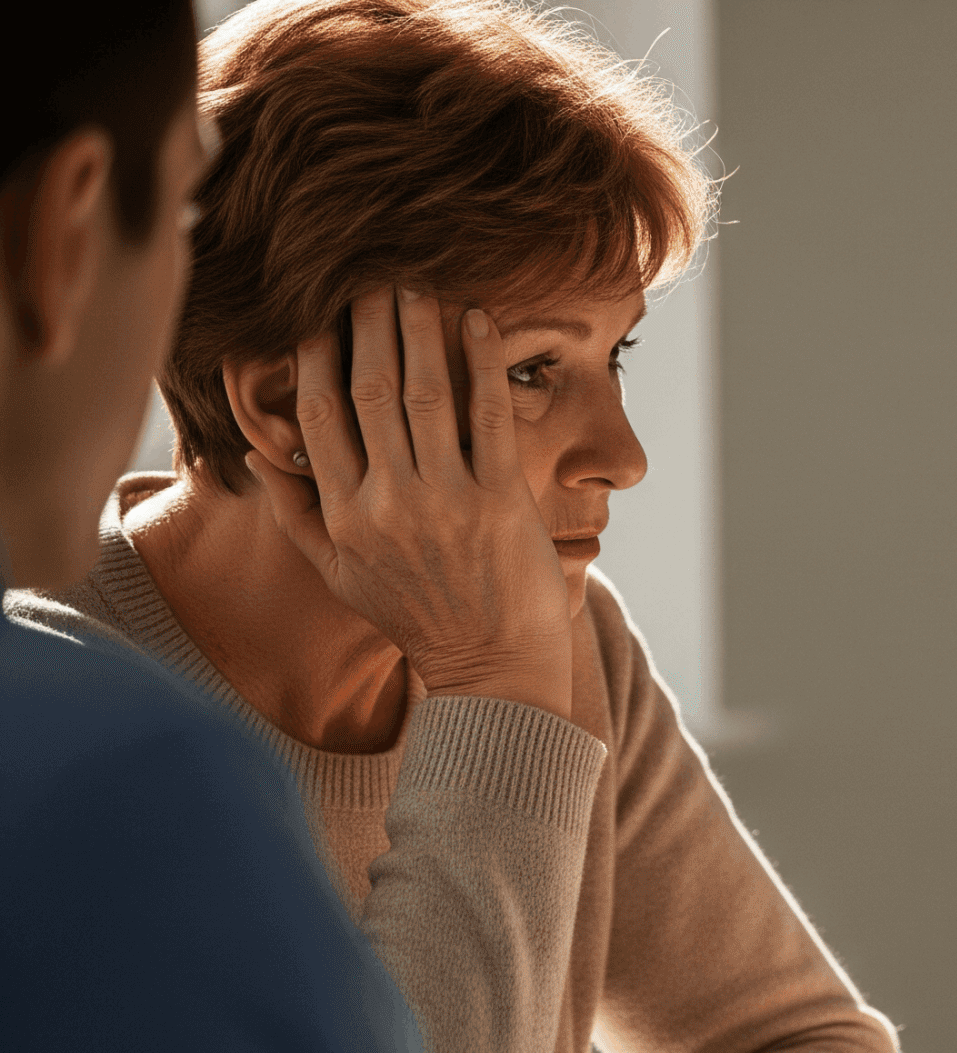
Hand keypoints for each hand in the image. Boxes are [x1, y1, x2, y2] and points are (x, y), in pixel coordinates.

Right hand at [240, 285, 573, 718]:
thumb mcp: (340, 574)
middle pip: (368, 392)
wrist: (491, 669)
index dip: (317, 357)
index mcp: (344, 515)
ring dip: (419, 331)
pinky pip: (487, 417)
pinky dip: (482, 364)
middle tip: (371, 278)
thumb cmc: (417, 617)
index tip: (320, 314)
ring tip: (418, 287)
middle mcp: (389, 502)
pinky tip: (477, 322)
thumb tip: (254, 450)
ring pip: (424, 394)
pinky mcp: (500, 501)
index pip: (318, 416)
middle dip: (368, 327)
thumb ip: (296, 512)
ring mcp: (446, 500)